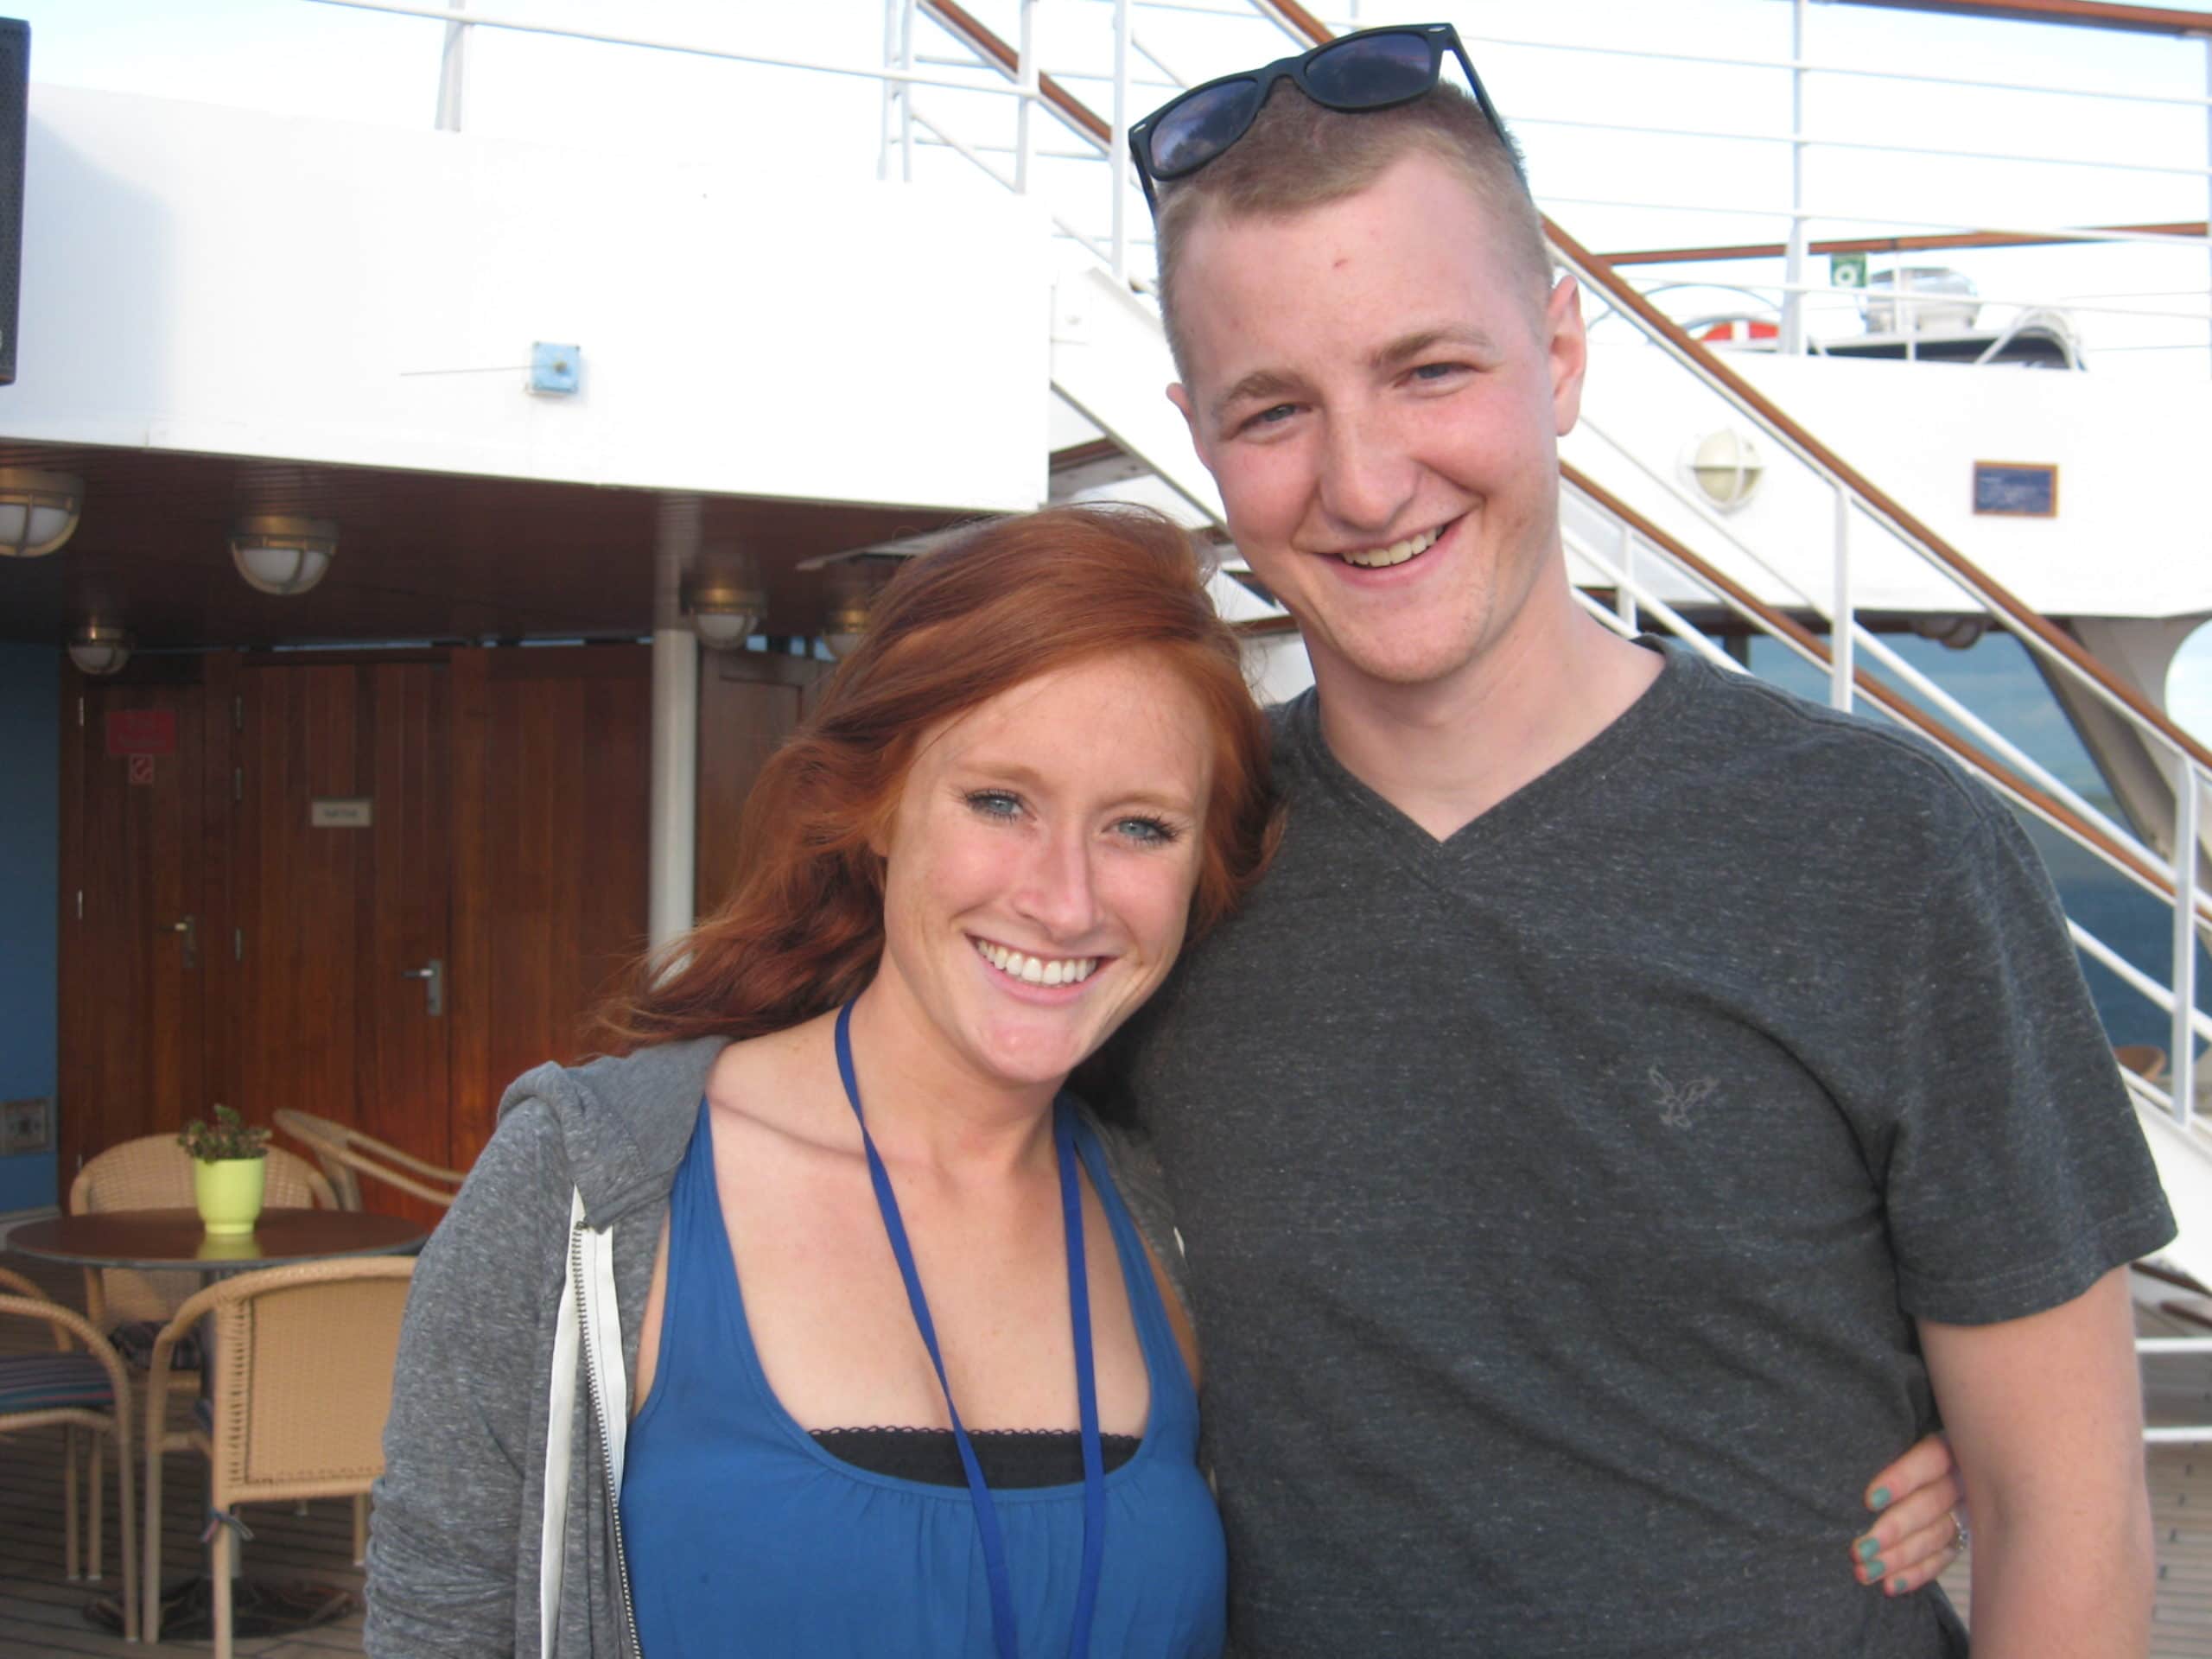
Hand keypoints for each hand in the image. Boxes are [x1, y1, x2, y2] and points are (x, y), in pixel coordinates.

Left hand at [1849, 1433, 1965, 1595]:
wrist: (1927, 1461)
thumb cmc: (1891, 1438)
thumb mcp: (1894, 1430)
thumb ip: (1880, 1439)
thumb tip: (1841, 1449)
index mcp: (1948, 1444)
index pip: (1930, 1460)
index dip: (1901, 1480)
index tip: (1868, 1500)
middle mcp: (1960, 1480)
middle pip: (1930, 1506)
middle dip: (1893, 1530)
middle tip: (1858, 1550)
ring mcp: (1964, 1512)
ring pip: (1934, 1537)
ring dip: (1898, 1558)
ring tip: (1863, 1572)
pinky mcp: (1961, 1538)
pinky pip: (1941, 1560)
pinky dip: (1915, 1574)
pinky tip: (1889, 1586)